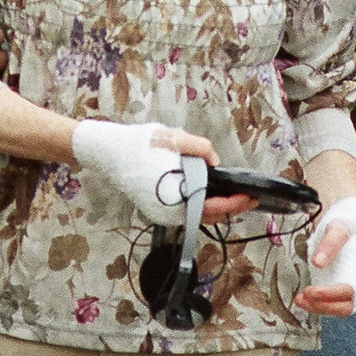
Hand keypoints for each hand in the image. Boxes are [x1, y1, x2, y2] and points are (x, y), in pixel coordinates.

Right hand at [69, 121, 253, 226]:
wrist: (106, 152)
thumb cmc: (137, 144)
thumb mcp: (174, 138)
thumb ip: (201, 149)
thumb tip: (215, 163)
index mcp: (174, 198)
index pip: (212, 207)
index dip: (234, 203)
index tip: (250, 196)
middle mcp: (168, 212)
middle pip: (206, 217)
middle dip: (230, 208)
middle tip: (250, 199)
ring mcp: (161, 212)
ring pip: (195, 215)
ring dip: (215, 208)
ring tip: (234, 197)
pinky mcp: (156, 208)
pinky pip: (184, 211)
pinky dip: (200, 205)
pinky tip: (210, 194)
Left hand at [295, 195, 355, 316]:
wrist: (352, 223)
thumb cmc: (347, 223)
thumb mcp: (339, 226)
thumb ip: (330, 243)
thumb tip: (317, 263)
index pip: (350, 291)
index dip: (330, 295)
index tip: (311, 291)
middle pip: (346, 307)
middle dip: (323, 306)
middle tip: (303, 296)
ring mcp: (353, 288)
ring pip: (338, 309)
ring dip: (318, 308)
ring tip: (299, 299)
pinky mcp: (342, 289)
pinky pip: (333, 304)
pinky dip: (318, 305)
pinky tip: (303, 298)